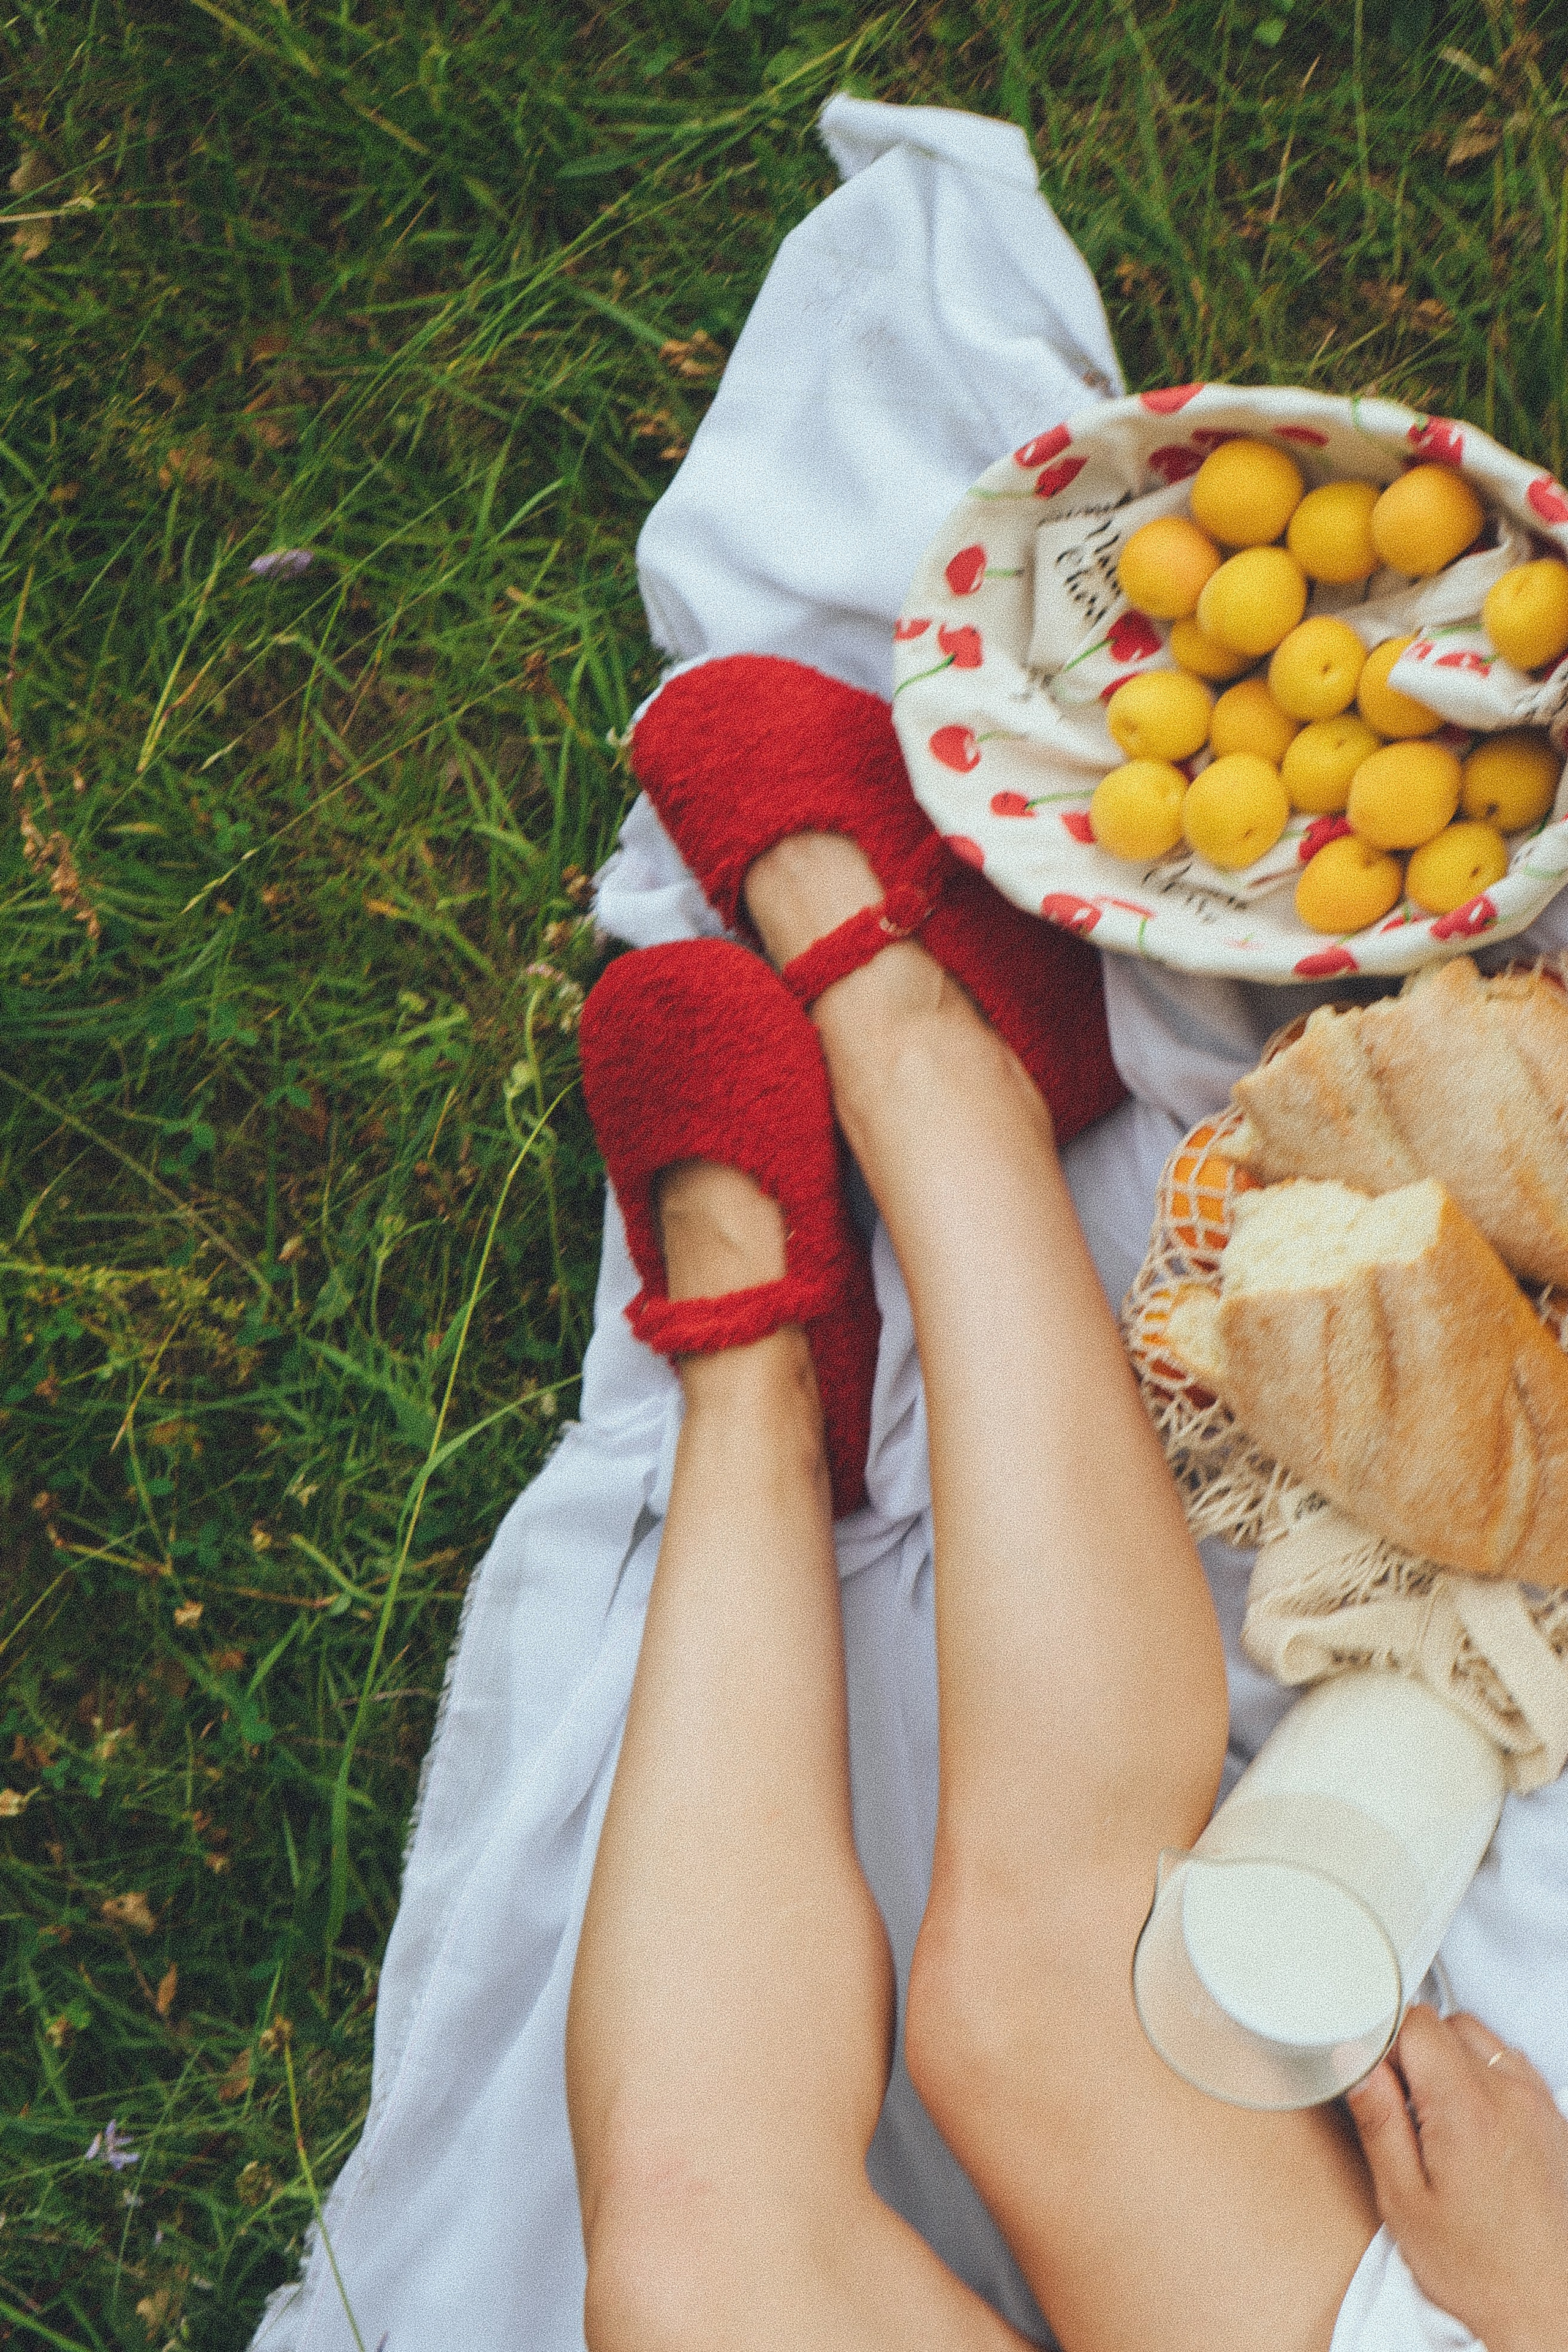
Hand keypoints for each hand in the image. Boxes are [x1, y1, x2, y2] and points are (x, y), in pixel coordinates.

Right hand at [1345, 2004, 1567, 2351]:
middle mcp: (1512, 2095)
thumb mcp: (1404, 2201)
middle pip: (1449, 2024)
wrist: (1548, 2310)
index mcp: (1467, 2107)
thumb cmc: (1479, 2269)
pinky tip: (1473, 2125)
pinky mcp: (1555, 2122)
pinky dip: (1488, 2078)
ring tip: (1439, 2118)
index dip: (1385, 2043)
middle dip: (1417, 2051)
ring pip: (1483, 2040)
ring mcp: (1540, 2106)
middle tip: (1404, 2106)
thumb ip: (1378, 2121)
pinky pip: (1514, 2068)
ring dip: (1454, 2061)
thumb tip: (1356, 2065)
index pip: (1416, 2023)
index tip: (1375, 2079)